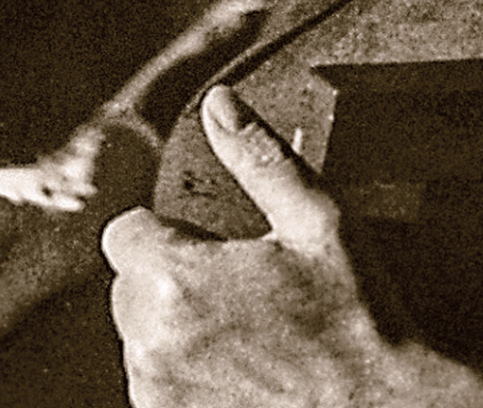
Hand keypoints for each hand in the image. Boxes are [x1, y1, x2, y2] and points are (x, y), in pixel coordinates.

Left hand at [101, 86, 482, 407]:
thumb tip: (221, 104)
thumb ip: (258, 156)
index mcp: (174, 279)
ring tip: (244, 336)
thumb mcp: (319, 220)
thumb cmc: (357, 322)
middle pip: (128, 287)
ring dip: (175, 332)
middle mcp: (150, 341)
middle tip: (238, 291)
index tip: (209, 247)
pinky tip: (240, 373)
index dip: (168, 232)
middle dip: (170, 282)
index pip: (125, 232)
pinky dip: (186, 378)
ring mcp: (157, 393)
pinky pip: (157, 387)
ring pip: (141, 339)